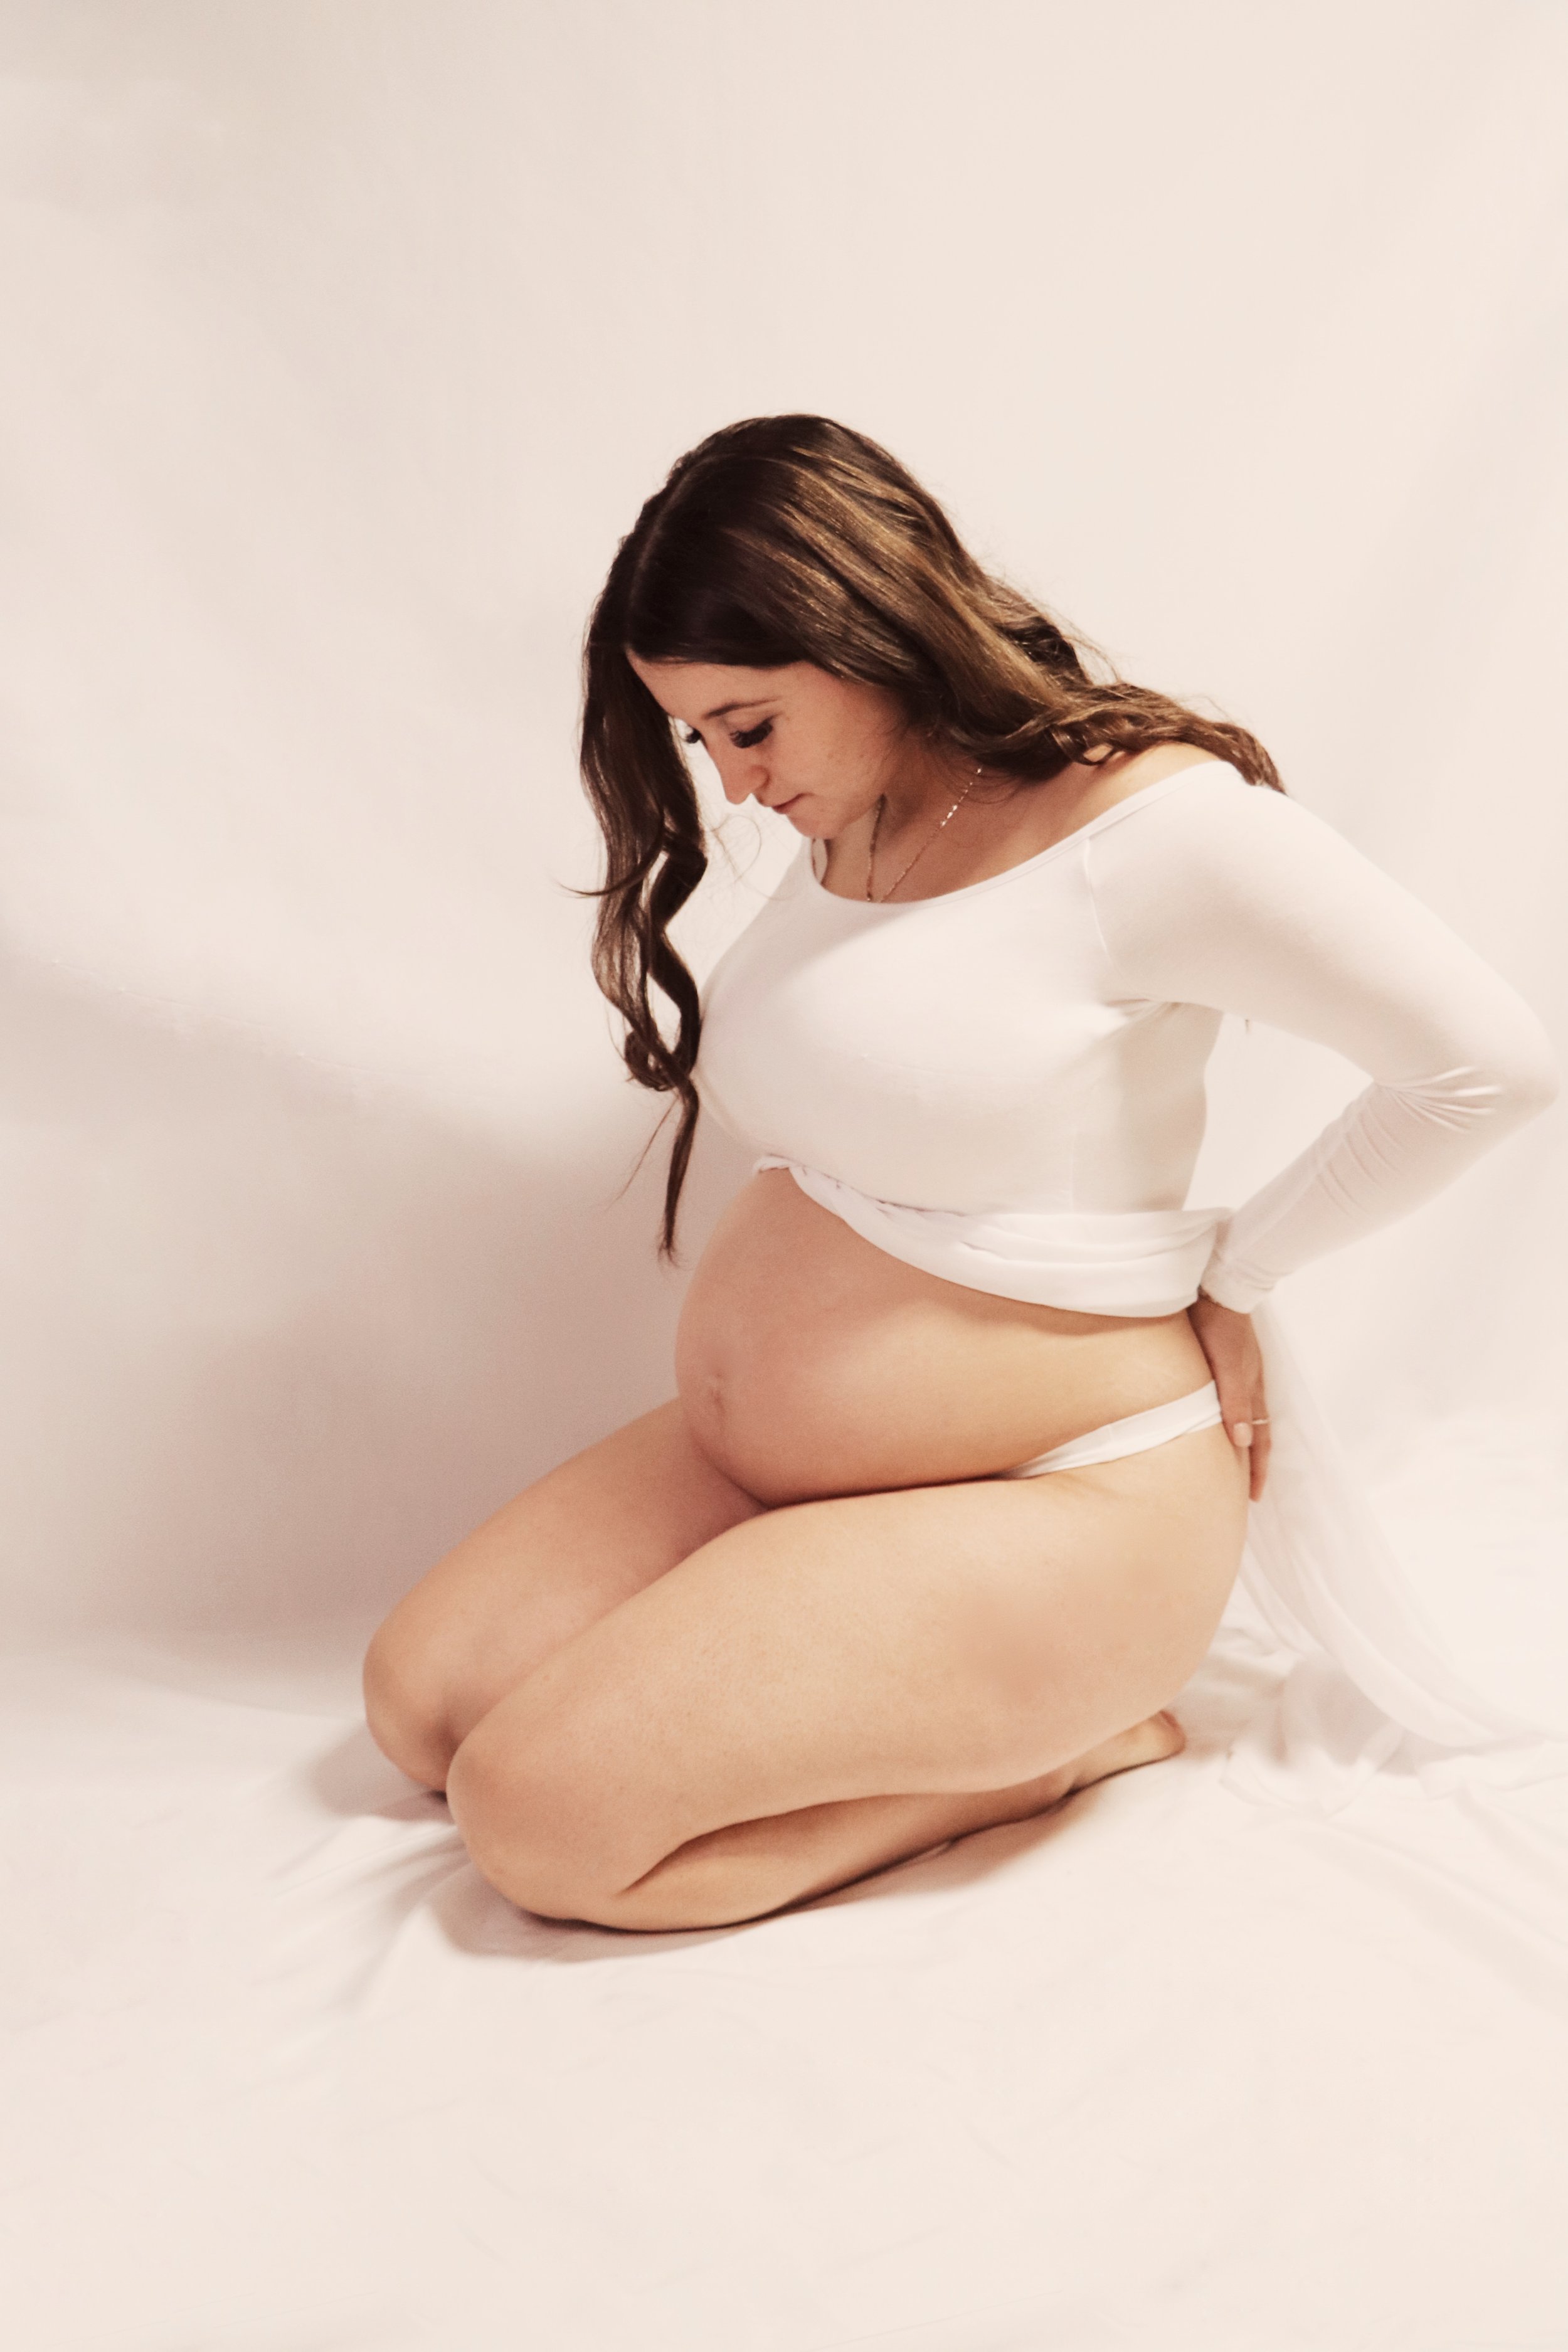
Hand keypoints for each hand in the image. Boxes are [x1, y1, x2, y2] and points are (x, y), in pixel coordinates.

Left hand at [1188, 1291, 1270, 1500]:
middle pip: (1258, 1432)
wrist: (1218, 1284)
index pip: (1260, 1440)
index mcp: (1252, 1390)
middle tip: (1248, 1490)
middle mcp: (1251, 1383)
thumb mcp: (1226, 1366)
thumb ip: (1233, 1402)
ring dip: (1247, 1443)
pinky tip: (1224, 1419)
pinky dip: (1237, 1418)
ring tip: (1239, 1463)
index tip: (1254, 1497)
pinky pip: (1237, 1398)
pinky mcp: (1230, 1358)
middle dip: (1255, 1463)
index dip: (1257, 1469)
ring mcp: (1243, 1370)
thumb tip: (1242, 1442)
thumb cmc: (1220, 1325)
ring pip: (1248, 1416)